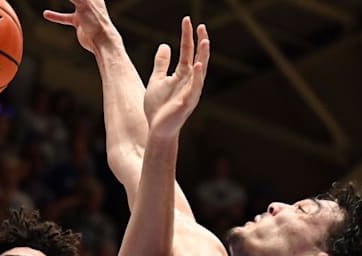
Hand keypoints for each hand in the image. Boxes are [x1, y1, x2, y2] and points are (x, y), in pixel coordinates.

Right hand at [43, 0, 118, 54]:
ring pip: (70, 1)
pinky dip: (56, 16)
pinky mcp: (79, 21)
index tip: (76, 0)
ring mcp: (83, 10)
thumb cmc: (96, 20)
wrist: (101, 41)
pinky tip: (46, 14)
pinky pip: (65, 17)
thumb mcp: (82, 1)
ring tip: (49, 0)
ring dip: (62, 0)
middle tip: (73, 0)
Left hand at [143, 18, 209, 137]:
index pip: (187, 51)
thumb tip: (165, 45)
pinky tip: (197, 65)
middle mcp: (190, 81)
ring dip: (203, 56)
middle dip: (200, 42)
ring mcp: (191, 92)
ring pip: (200, 71)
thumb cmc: (158, 107)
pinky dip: (197, 77)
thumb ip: (161, 63)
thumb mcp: (157, 80)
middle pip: (198, 57)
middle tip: (201, 25)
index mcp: (182, 75)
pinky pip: (194, 88)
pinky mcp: (188, 103)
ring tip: (204, 41)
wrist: (157, 129)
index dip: (187, 36)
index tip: (187, 20)